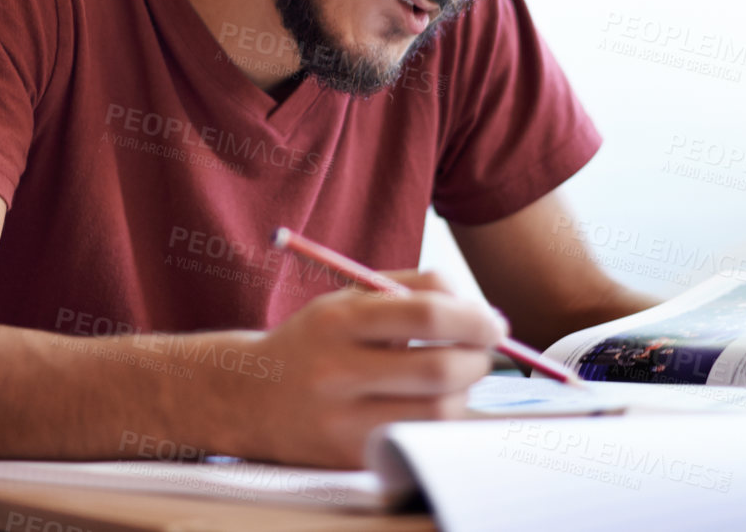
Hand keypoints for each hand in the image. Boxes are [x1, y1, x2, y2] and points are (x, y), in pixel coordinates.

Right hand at [233, 271, 506, 467]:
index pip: (425, 314)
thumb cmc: (316, 340)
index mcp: (337, 320)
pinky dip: (439, 420)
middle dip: (477, 358)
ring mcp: (341, 421)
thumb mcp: (349, 297)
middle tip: (481, 351)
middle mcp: (335, 372)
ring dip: (463, 393)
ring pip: (436, 412)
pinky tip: (430, 402)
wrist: (251, 396)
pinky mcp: (350, 457)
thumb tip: (478, 309)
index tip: (494, 322)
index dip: (473, 317)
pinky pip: (419, 439)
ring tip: (453, 377)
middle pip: (438, 369)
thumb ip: (412, 288)